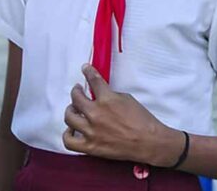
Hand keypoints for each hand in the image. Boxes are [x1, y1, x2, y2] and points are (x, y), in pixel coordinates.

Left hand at [62, 64, 184, 165]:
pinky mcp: (90, 146)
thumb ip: (111, 96)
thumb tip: (101, 95)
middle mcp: (96, 114)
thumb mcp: (128, 99)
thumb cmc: (142, 120)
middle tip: (78, 90)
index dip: (88, 72)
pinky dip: (68, 134)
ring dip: (71, 110)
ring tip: (74, 109)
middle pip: (76, 98)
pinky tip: (72, 129)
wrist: (148, 141)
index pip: (94, 81)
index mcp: (107, 100)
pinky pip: (69, 140)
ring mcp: (91, 131)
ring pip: (69, 117)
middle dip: (76, 91)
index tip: (85, 69)